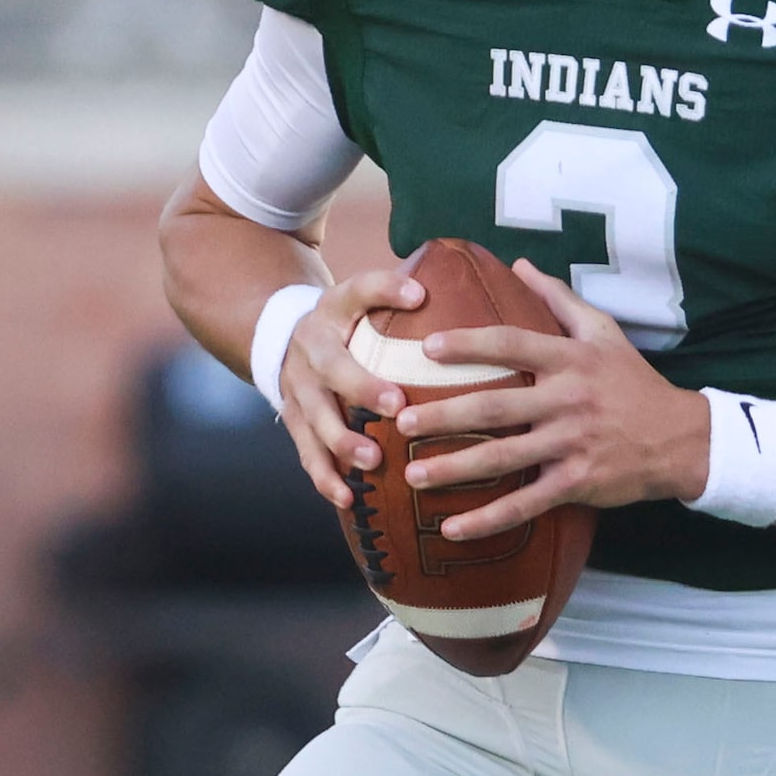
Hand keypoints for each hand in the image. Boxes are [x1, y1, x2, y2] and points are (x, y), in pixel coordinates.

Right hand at [276, 265, 426, 508]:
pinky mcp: (293, 421)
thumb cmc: (351, 322)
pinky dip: (325, 477)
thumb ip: (407, 294)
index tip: (419, 296)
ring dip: (342, 441)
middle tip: (397, 404)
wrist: (284, 337)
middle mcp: (311, 346)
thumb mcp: (370, 298)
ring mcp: (297, 387)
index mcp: (336, 308)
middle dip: (362, 386)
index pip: (360, 289)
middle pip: (332, 366)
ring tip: (372, 460)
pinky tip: (348, 497)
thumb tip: (490, 278)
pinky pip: (306, 453)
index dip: (386, 291)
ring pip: (314, 417)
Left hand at [394, 258, 709, 540]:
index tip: (427, 349)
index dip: (469, 344)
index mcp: (569, 359)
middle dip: (444, 416)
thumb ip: (558, 299)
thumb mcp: (604, 332)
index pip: (512, 344)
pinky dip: (489, 519)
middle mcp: (568, 400)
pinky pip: (526, 504)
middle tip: (402, 423)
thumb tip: (518, 264)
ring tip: (412, 476)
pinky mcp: (577, 483)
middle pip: (496, 407)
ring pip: (504, 459)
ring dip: (454, 469)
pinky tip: (452, 529)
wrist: (681, 438)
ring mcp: (572, 444)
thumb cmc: (633, 382)